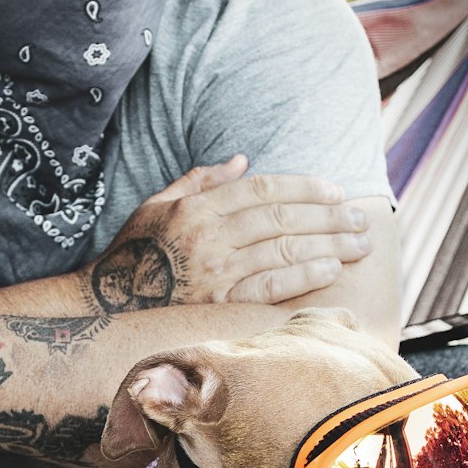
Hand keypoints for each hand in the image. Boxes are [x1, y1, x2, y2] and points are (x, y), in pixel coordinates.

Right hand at [90, 157, 371, 308]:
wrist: (105, 305)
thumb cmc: (135, 251)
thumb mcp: (158, 204)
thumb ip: (201, 180)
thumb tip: (243, 161)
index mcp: (197, 207)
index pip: (263, 190)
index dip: (305, 188)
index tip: (336, 191)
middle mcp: (209, 237)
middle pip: (282, 219)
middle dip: (329, 217)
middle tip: (362, 219)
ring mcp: (215, 273)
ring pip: (283, 251)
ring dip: (328, 246)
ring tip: (359, 245)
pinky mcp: (218, 307)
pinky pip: (270, 288)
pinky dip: (303, 276)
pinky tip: (330, 270)